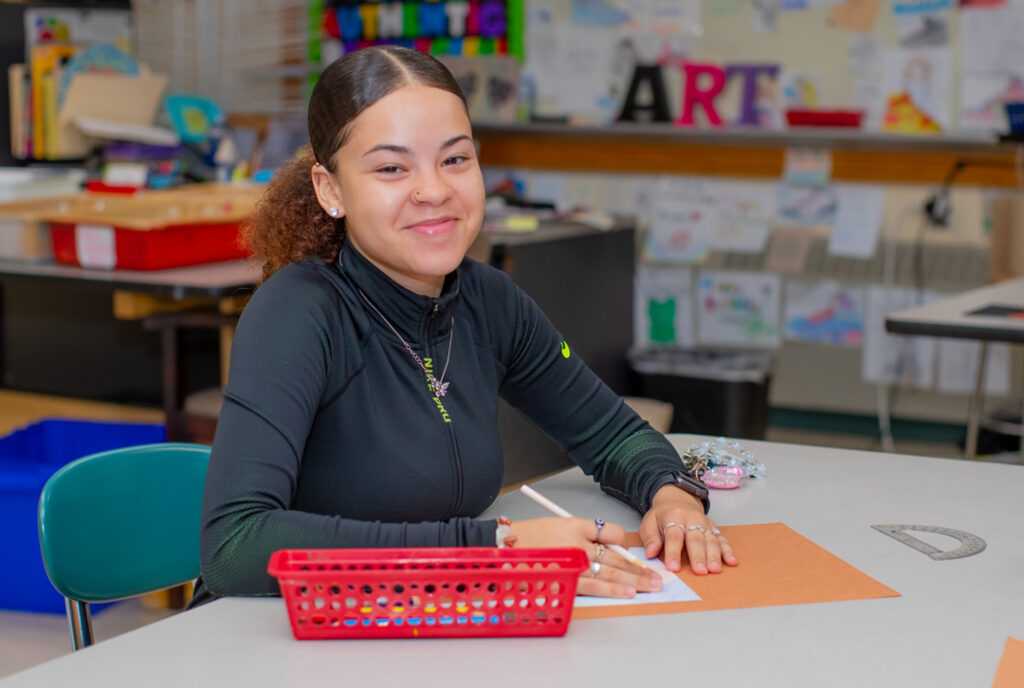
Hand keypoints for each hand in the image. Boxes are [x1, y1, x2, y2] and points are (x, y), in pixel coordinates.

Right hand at [508, 517, 663, 598]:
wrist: (499, 550)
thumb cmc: (525, 540)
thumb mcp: (554, 527)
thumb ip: (578, 536)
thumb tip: (604, 551)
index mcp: (574, 525)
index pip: (610, 531)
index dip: (622, 544)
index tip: (630, 553)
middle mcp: (577, 542)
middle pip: (615, 556)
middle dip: (638, 568)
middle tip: (657, 576)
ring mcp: (572, 562)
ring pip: (610, 571)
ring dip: (633, 580)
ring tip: (650, 586)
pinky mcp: (565, 579)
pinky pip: (594, 585)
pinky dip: (612, 589)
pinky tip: (627, 593)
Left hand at [638, 485, 737, 574]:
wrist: (677, 500)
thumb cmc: (662, 517)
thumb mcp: (649, 522)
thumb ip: (649, 537)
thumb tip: (651, 552)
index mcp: (673, 517)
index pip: (674, 536)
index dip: (673, 552)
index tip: (673, 567)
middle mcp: (691, 519)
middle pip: (695, 539)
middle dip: (698, 556)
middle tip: (700, 571)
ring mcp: (705, 523)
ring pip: (711, 540)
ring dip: (714, 555)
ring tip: (715, 569)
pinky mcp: (714, 528)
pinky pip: (722, 539)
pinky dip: (728, 551)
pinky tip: (731, 562)